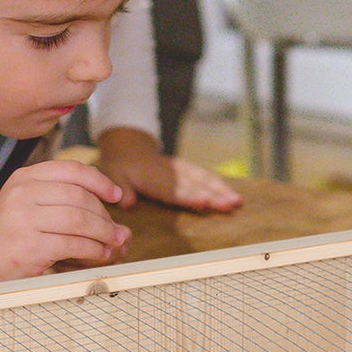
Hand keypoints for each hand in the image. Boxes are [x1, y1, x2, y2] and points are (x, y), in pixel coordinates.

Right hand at [0, 160, 129, 281]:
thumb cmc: (13, 232)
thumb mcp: (31, 201)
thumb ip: (64, 195)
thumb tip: (114, 198)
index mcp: (24, 177)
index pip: (71, 170)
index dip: (99, 181)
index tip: (115, 194)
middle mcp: (22, 193)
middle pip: (79, 197)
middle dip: (104, 215)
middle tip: (116, 229)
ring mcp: (25, 219)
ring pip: (80, 220)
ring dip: (103, 233)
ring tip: (113, 242)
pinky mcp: (32, 246)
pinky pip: (74, 244)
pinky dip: (93, 250)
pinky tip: (99, 253)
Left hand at [96, 129, 242, 213]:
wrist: (129, 146)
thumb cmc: (121, 166)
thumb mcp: (114, 175)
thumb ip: (121, 188)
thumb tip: (127, 202)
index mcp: (154, 178)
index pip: (174, 190)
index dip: (189, 197)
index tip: (204, 202)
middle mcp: (172, 173)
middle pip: (196, 185)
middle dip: (214, 195)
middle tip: (231, 205)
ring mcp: (182, 170)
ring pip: (204, 180)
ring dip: (222, 190)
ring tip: (237, 202)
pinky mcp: (187, 169)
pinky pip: (205, 176)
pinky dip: (219, 184)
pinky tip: (232, 194)